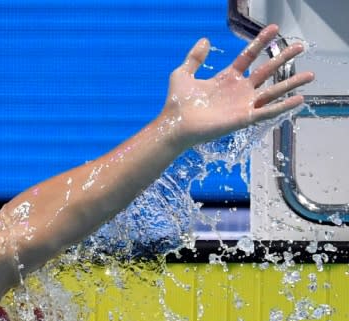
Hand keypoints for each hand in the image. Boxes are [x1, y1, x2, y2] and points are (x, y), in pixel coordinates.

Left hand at [161, 24, 314, 148]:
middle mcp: (238, 90)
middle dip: (283, 58)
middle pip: (266, 70)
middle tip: (300, 46)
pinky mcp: (244, 118)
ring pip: (273, 91)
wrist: (175, 125)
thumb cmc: (177, 103)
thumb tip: (205, 40)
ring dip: (292, 83)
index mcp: (227, 78)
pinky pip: (268, 111)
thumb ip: (194, 58)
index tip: (274, 29)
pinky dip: (283, 106)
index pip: (249, 56)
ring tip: (311, 75)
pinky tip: (299, 99)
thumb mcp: (183, 74)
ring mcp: (243, 104)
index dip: (261, 42)